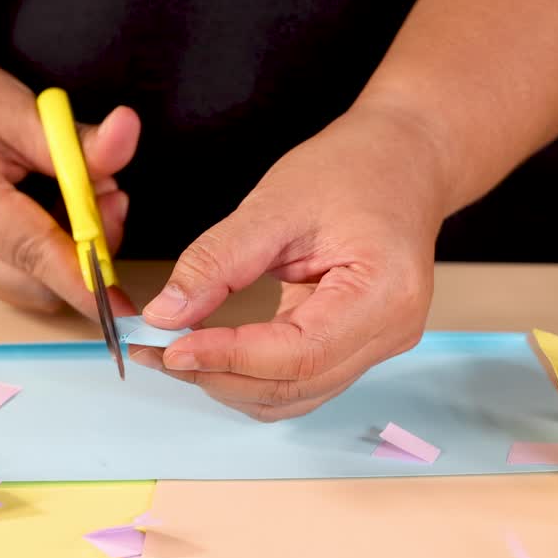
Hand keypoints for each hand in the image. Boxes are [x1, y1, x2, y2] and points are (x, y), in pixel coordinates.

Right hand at [0, 36, 139, 315]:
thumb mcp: (18, 108)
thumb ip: (76, 141)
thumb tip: (127, 139)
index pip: (35, 254)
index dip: (86, 282)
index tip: (126, 307)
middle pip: (36, 287)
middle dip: (85, 258)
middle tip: (108, 199)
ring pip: (26, 288)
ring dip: (65, 257)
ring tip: (78, 194)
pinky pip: (11, 276)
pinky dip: (42, 256)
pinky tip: (49, 209)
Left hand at [130, 104, 447, 419]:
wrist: (402, 161)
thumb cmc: (354, 169)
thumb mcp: (277, 202)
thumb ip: (218, 261)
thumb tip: (166, 314)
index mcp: (384, 293)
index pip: (297, 354)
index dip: (228, 357)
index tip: (170, 346)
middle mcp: (390, 332)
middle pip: (293, 386)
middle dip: (217, 375)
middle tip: (155, 349)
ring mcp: (378, 346)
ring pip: (292, 395)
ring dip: (229, 382)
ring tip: (175, 350)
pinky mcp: (357, 347)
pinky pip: (299, 382)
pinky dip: (249, 375)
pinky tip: (211, 350)